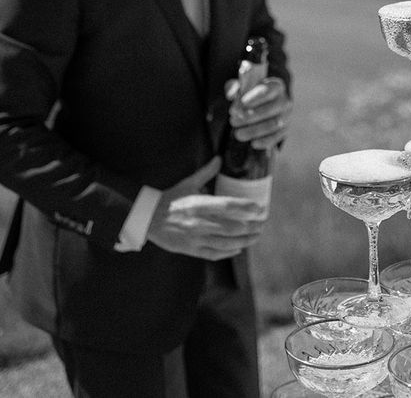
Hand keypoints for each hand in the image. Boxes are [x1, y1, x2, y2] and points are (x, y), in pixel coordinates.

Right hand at [146, 157, 266, 258]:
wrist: (147, 218)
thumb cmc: (171, 199)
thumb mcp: (188, 183)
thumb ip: (206, 172)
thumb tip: (219, 158)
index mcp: (199, 204)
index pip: (228, 206)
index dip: (246, 208)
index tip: (260, 208)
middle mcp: (199, 222)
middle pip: (232, 227)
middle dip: (251, 227)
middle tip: (263, 224)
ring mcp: (195, 238)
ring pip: (226, 243)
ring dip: (244, 241)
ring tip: (256, 237)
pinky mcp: (190, 249)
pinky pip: (213, 253)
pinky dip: (228, 252)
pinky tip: (238, 249)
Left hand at [227, 76, 290, 149]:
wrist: (262, 108)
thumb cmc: (250, 96)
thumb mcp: (242, 90)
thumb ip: (234, 89)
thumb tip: (231, 95)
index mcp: (275, 86)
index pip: (266, 91)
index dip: (251, 100)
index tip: (235, 108)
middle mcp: (284, 101)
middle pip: (269, 109)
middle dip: (249, 117)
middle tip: (232, 121)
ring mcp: (286, 116)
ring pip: (273, 124)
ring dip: (254, 130)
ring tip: (238, 134)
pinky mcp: (285, 130)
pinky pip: (277, 137)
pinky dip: (265, 141)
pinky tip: (253, 143)